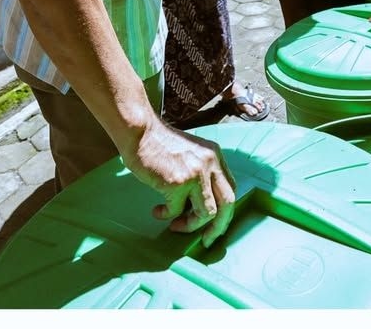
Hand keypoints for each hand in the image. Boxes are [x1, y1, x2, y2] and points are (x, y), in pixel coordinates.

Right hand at [120, 119, 236, 246]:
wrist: (140, 131)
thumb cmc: (159, 144)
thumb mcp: (190, 154)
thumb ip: (200, 173)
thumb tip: (199, 206)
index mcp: (215, 156)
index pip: (230, 189)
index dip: (224, 210)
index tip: (213, 224)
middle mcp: (211, 163)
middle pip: (228, 204)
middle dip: (218, 227)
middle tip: (206, 240)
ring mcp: (196, 173)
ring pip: (207, 213)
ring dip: (190, 225)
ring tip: (175, 225)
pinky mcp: (178, 182)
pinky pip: (177, 210)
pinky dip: (166, 215)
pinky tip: (157, 211)